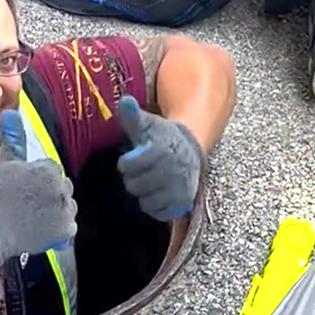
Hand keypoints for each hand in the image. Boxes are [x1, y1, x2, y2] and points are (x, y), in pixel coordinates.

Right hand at [0, 110, 77, 269]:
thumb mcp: (5, 163)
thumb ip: (13, 138)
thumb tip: (11, 113)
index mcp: (49, 170)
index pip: (52, 169)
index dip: (38, 178)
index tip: (26, 187)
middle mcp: (61, 189)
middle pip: (62, 186)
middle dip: (50, 192)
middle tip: (30, 201)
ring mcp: (65, 211)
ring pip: (67, 205)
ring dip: (57, 208)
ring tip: (36, 214)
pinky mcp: (65, 231)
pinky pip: (69, 225)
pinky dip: (59, 227)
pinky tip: (43, 226)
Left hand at [116, 96, 203, 220]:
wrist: (189, 150)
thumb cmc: (161, 138)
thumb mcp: (147, 125)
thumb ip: (133, 117)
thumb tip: (125, 100)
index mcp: (160, 149)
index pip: (127, 166)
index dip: (127, 162)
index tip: (134, 157)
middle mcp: (172, 170)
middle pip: (134, 186)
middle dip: (134, 178)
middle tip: (143, 170)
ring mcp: (179, 188)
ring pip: (145, 201)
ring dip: (144, 193)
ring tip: (152, 181)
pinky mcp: (183, 204)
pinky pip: (158, 213)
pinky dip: (155, 205)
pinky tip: (159, 192)